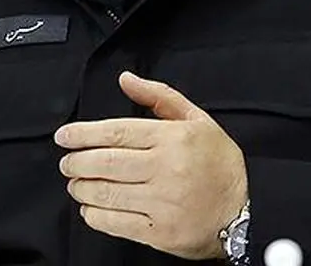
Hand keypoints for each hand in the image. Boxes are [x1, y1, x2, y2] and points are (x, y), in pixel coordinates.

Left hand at [55, 71, 248, 260]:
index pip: (117, 132)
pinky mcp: (160, 232)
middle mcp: (166, 169)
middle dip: (77, 162)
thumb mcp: (197, 120)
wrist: (246, 211)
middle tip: (66, 162)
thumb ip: (159, 96)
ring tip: (75, 183)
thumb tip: (126, 79)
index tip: (64, 137)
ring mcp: (162, 203)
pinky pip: (117, 223)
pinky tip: (90, 209)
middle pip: (106, 163)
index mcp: (172, 139)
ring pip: (107, 193)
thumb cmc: (219, 164)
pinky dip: (95, 216)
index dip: (83, 134)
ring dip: (82, 188)